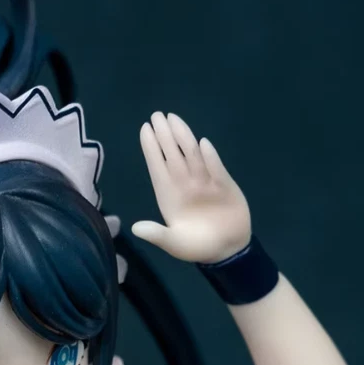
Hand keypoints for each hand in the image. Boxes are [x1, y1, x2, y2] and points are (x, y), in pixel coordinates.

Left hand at [132, 111, 252, 265]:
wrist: (227, 250)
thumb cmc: (197, 246)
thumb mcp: (175, 244)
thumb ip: (157, 235)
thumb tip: (136, 228)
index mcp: (169, 196)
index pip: (158, 167)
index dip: (151, 149)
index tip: (145, 129)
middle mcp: (185, 185)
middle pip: (174, 155)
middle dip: (165, 135)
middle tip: (157, 115)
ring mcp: (205, 183)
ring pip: (192, 156)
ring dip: (183, 137)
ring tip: (173, 119)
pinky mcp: (224, 185)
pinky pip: (216, 168)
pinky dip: (210, 158)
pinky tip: (202, 144)